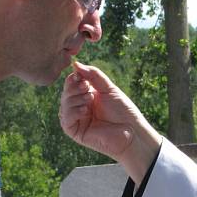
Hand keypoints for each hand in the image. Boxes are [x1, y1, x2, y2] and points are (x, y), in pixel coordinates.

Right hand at [59, 62, 160, 181]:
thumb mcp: (108, 88)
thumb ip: (93, 75)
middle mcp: (80, 107)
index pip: (72, 84)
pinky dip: (72, 112)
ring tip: (89, 99)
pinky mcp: (76, 133)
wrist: (132, 131)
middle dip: (74, 88)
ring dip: (74, 99)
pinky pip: (65, 120)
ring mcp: (78, 120)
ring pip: (64, 106)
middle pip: (66, 94)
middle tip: (86, 88)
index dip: (73, 79)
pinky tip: (84, 110)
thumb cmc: (123, 111)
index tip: (79, 76)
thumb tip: (75, 64)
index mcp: (87, 96)